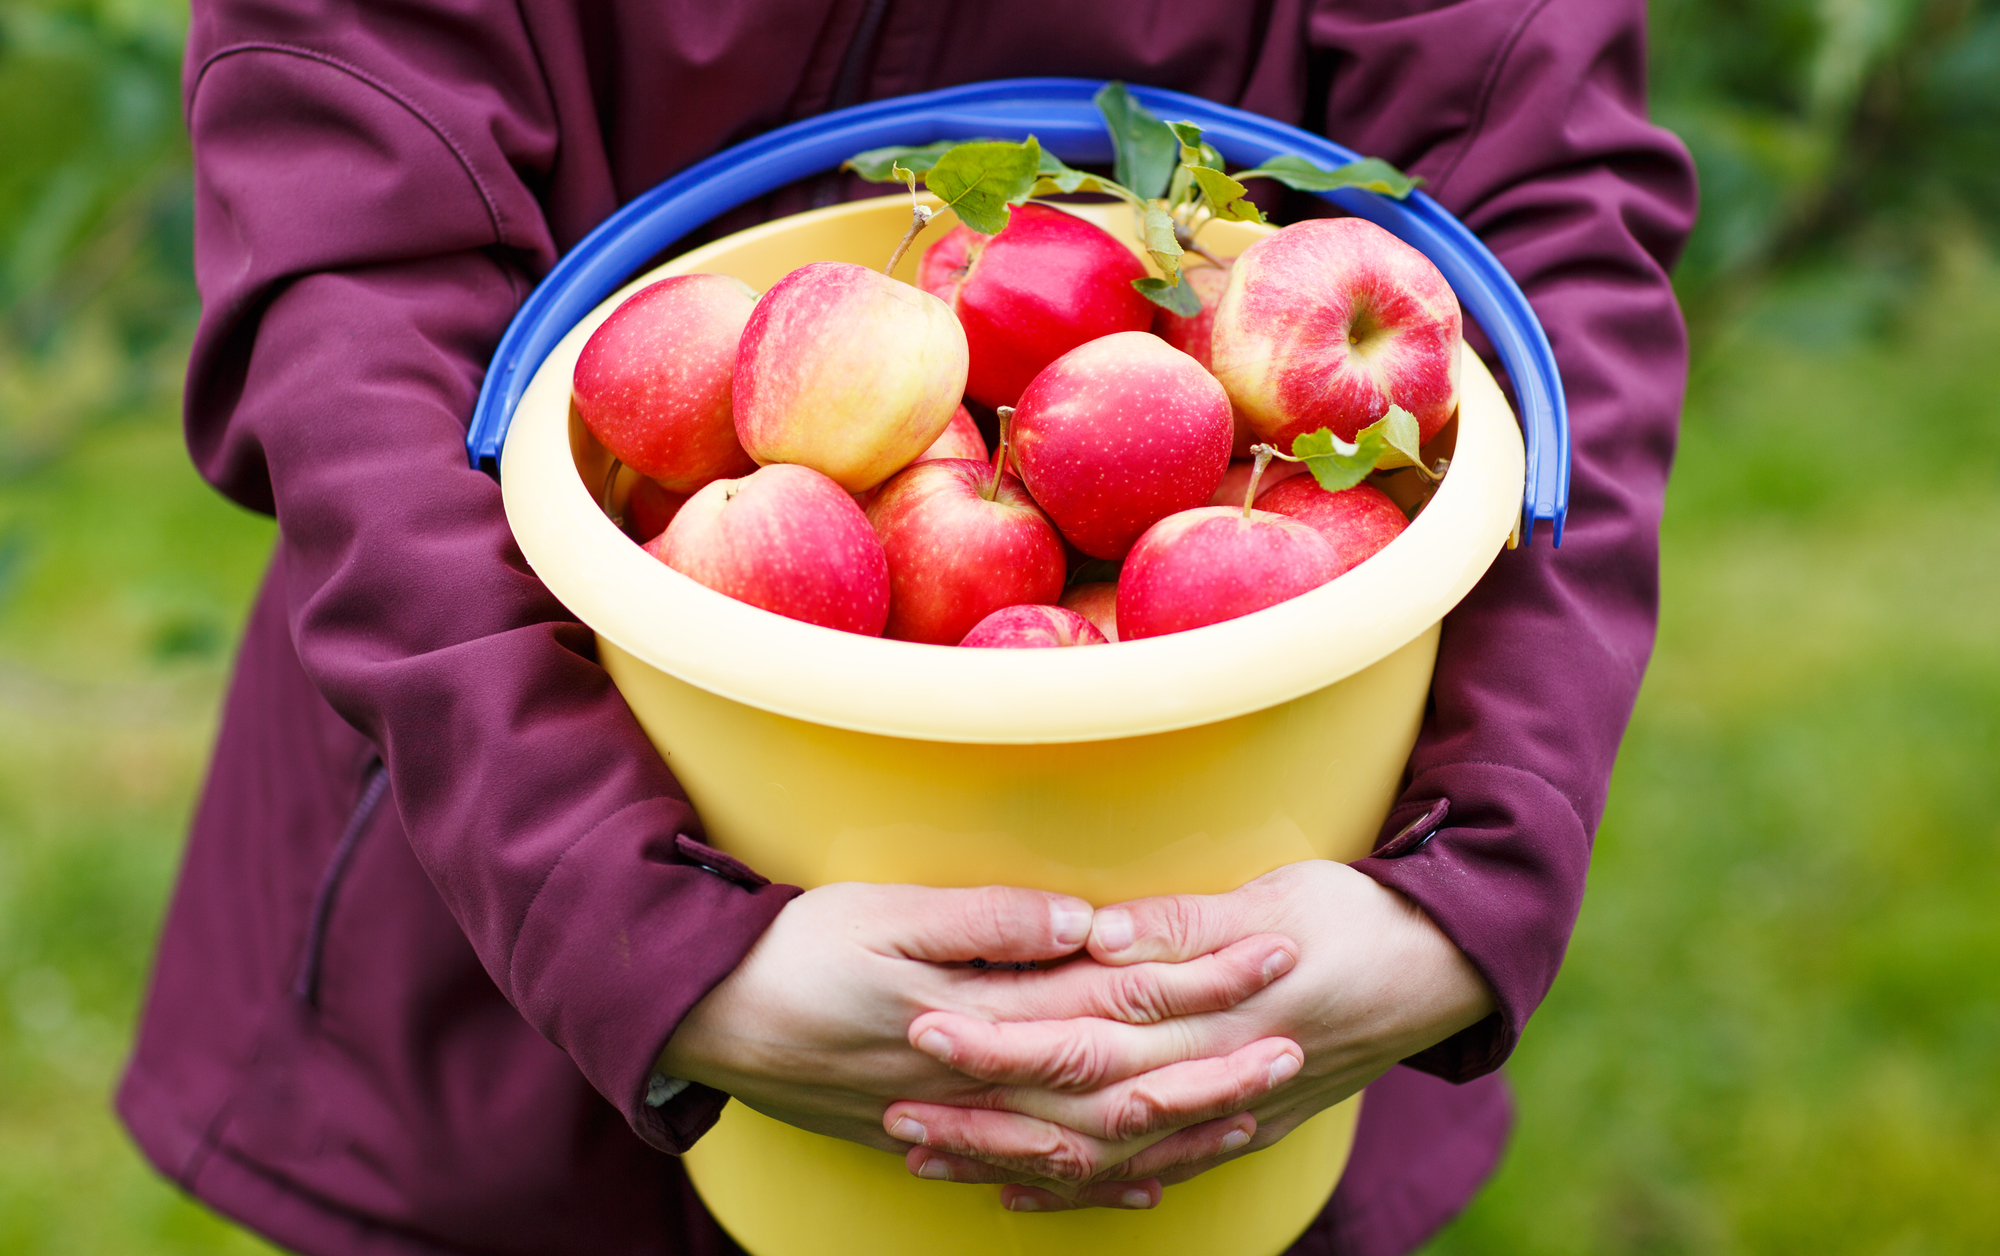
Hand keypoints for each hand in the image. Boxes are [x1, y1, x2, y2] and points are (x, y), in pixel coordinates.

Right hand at [658, 881, 1305, 1204]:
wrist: (702, 1025)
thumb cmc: (791, 955)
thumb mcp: (884, 918)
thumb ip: (989, 924)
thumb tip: (1087, 924)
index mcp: (984, 1019)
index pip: (1118, 1002)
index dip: (1200, 978)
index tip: (1273, 953)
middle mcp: (986, 1085)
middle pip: (1122, 1084)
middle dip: (1212, 1064)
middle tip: (1293, 1044)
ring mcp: (962, 1123)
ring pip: (1089, 1143)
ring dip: (1170, 1129)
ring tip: (1245, 1113)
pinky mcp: (932, 1138)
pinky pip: (1032, 1174)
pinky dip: (1094, 1182)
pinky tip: (1137, 1183)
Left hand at [885, 860, 1494, 1209]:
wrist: (1445, 972)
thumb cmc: (1358, 918)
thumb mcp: (1278, 898)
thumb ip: (1187, 924)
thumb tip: (1101, 929)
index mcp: (1212, 1017)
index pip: (1086, 1033)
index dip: (1004, 1036)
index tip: (927, 1026)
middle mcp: (1210, 1080)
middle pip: (1076, 1108)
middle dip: (983, 1113)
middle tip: (895, 1106)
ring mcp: (1226, 1116)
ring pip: (1101, 1156)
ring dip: (1012, 1158)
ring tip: (928, 1155)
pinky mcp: (1239, 1129)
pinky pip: (1149, 1174)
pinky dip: (1083, 1190)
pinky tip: (1022, 1191)